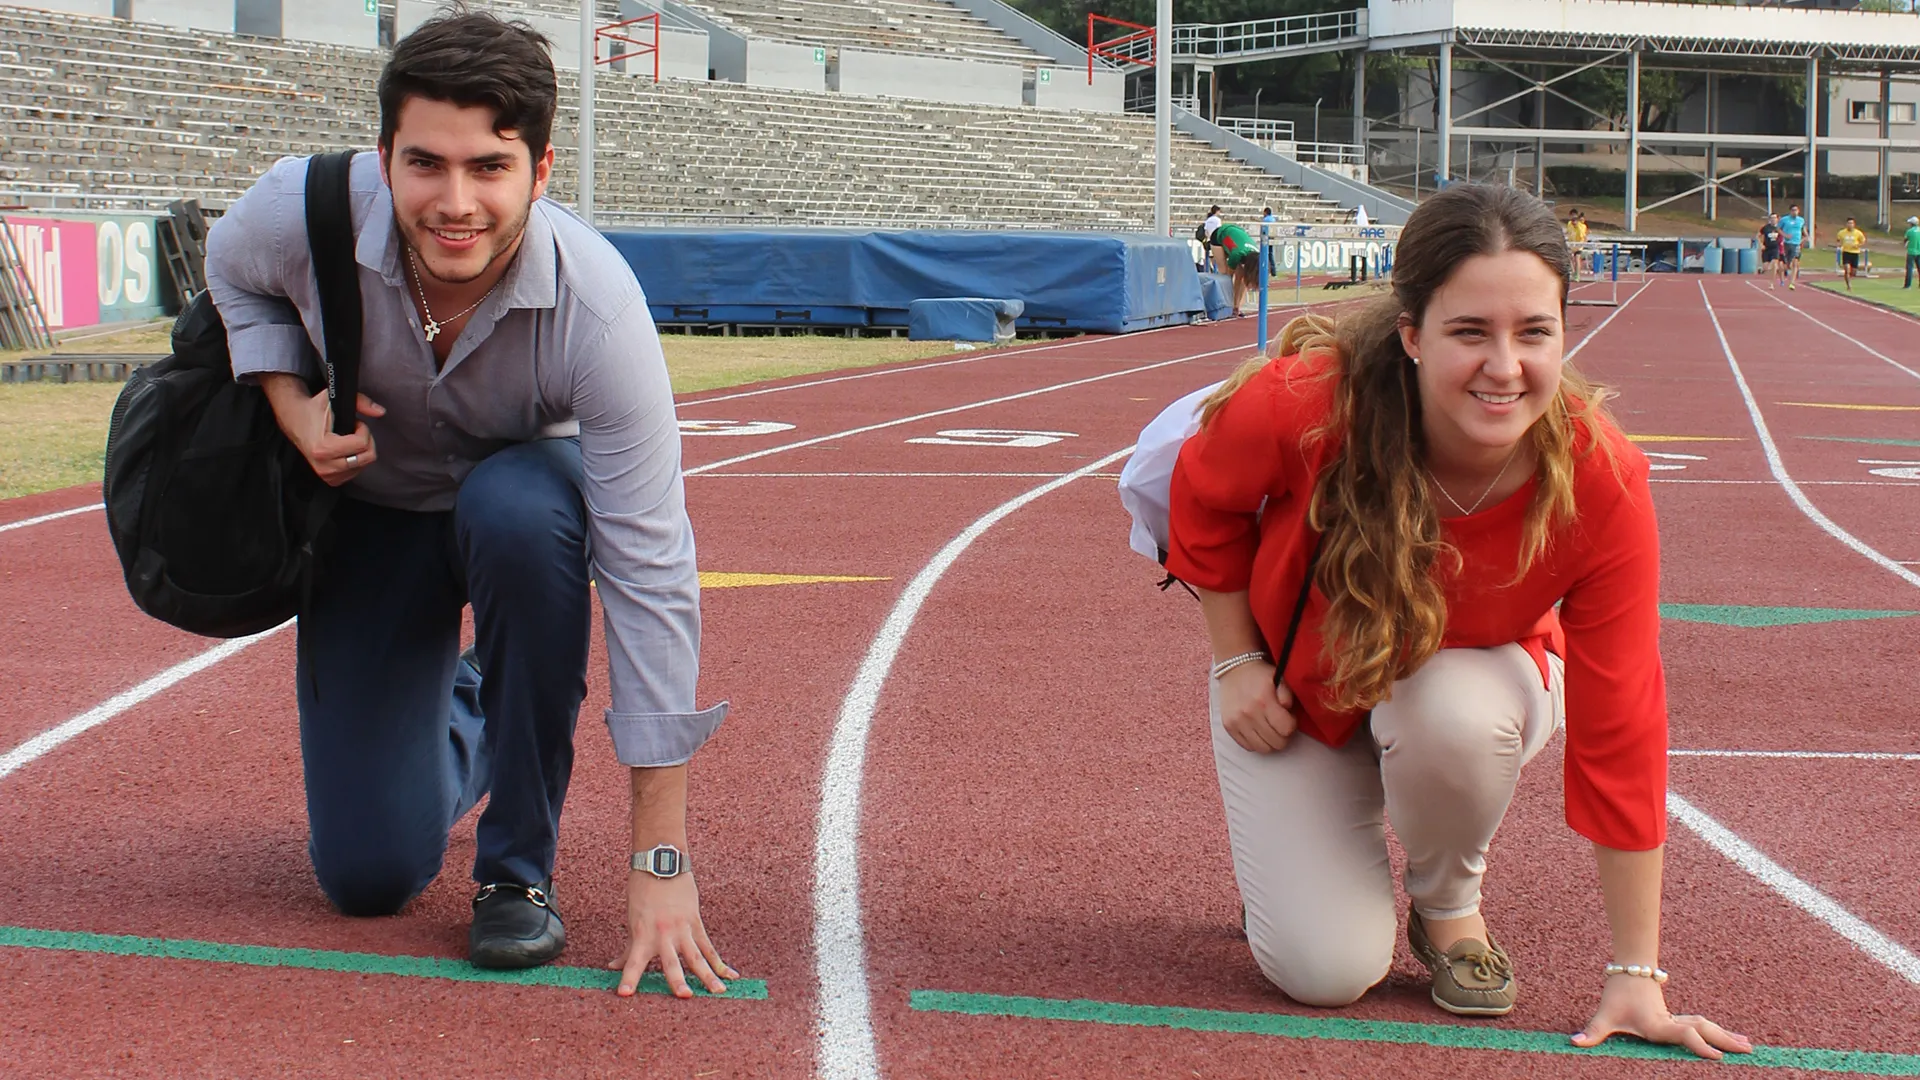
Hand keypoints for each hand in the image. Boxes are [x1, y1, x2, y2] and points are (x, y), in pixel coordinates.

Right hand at [272, 381, 384, 486]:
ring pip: (364, 465)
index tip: (355, 423)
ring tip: (346, 439)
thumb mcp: (334, 398)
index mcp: (323, 448)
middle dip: (365, 441)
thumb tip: (380, 411)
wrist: (296, 421)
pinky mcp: (331, 479)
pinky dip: (356, 460)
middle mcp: (324, 465)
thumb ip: (360, 402)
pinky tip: (345, 450)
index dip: (363, 430)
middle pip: (366, 458)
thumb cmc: (314, 410)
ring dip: (361, 451)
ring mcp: (327, 475)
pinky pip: (356, 472)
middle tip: (353, 431)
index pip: (362, 444)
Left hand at [608, 872, 737, 998]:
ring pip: (697, 956)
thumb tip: (614, 967)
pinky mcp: (696, 923)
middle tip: (684, 996)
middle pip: (672, 962)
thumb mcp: (632, 920)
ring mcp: (683, 929)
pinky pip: (709, 946)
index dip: (629, 977)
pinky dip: (720, 962)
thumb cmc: (642, 892)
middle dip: (677, 980)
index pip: (633, 961)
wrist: (661, 864)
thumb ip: (628, 948)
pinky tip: (732, 975)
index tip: (624, 994)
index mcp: (643, 934)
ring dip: (708, 975)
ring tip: (719, 991)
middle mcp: (664, 934)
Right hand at [1217, 661, 1297, 753]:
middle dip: (1283, 735)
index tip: (1288, 718)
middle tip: (1280, 725)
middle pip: (1276, 743)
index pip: (1286, 729)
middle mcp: (1249, 714)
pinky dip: (1256, 742)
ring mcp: (1237, 722)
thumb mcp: (1279, 678)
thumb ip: (1287, 695)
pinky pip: (1248, 747)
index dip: (1291, 725)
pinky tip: (1258, 731)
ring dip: (1270, 742)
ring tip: (1270, 729)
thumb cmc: (1261, 675)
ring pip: (1263, 749)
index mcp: (1264, 701)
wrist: (1234, 668)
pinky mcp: (1228, 727)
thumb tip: (1288, 710)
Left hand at [1574, 973, 1751, 1060]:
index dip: (1699, 1046)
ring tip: (1748, 1044)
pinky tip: (1732, 1037)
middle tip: (1748, 1050)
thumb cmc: (1617, 994)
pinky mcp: (1678, 1018)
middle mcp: (1672, 1022)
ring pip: (1706, 1026)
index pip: (1683, 1036)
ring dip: (1726, 1035)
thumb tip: (1574, 1042)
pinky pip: (1702, 1025)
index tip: (1717, 1057)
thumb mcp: (1604, 1015)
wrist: (1629, 970)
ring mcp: (1677, 1019)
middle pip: (1704, 1030)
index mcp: (1658, 1025)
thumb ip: (1592, 1031)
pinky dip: (1719, 1031)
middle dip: (1725, 1041)